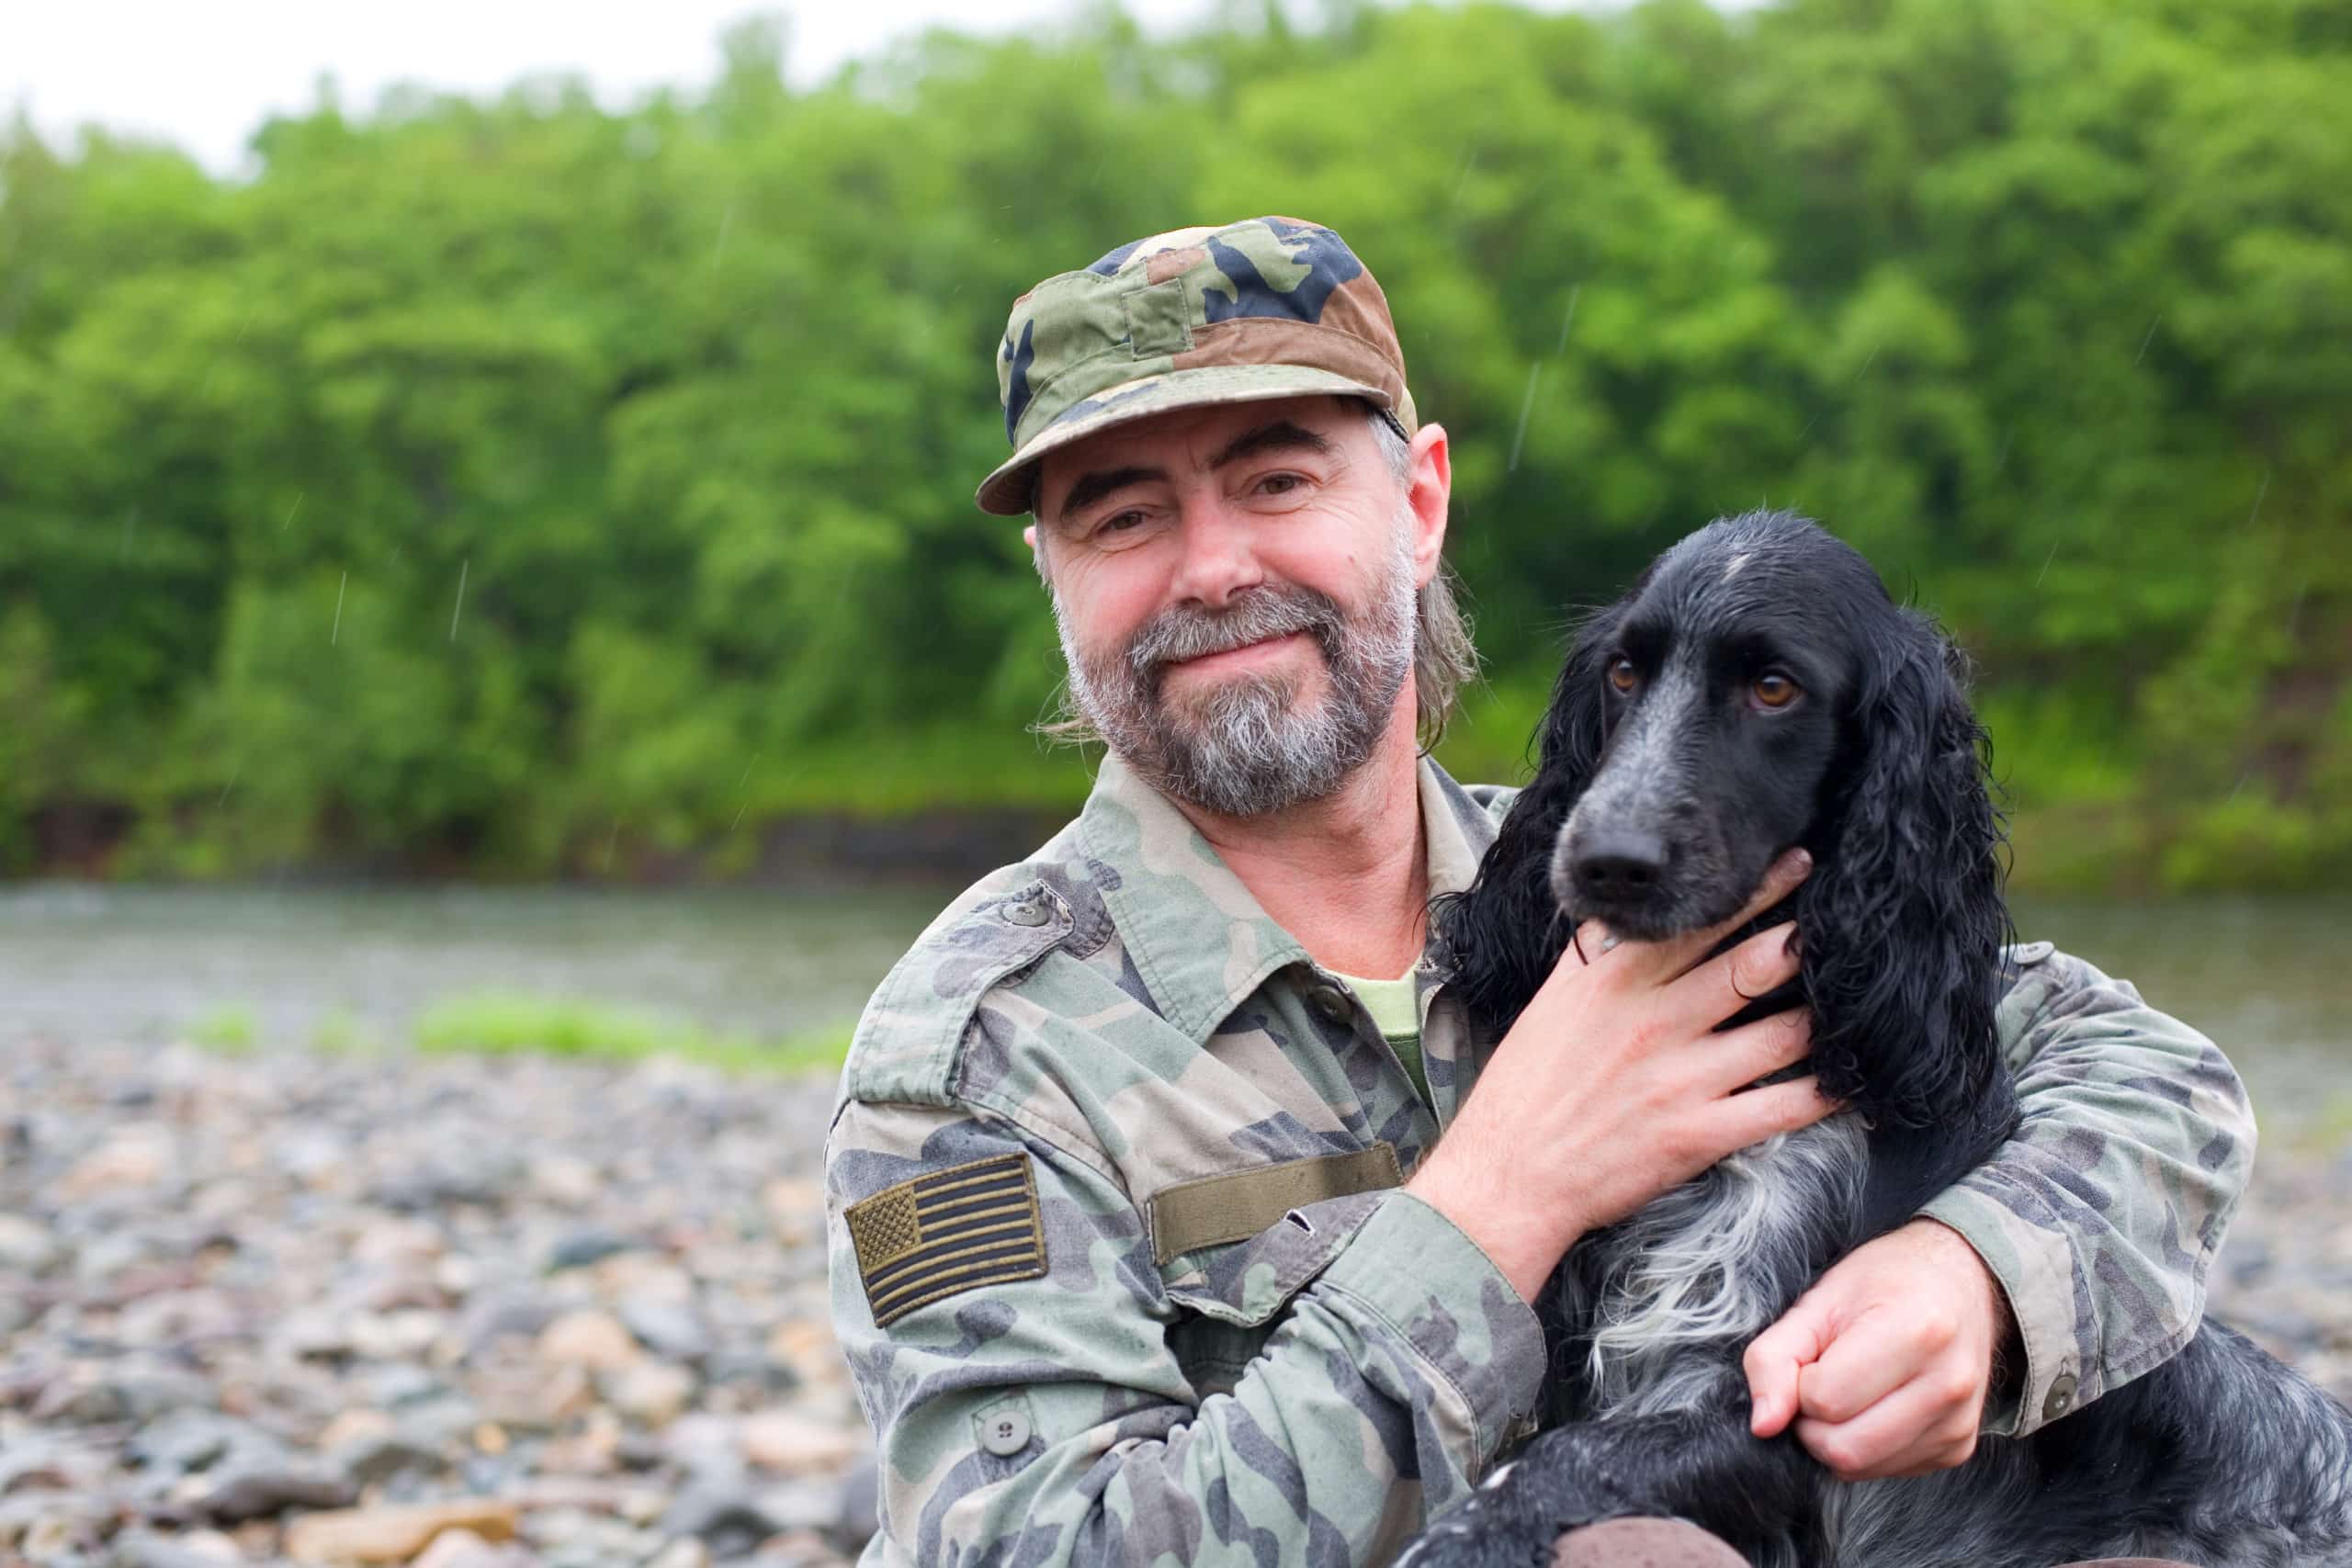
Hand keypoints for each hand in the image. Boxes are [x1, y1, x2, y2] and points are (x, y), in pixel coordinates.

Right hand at [1409, 849, 1830, 1300]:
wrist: (1508, 1175)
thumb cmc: (1526, 1088)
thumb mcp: (1552, 1003)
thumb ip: (1596, 956)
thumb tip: (1628, 913)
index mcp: (1616, 981)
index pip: (1699, 921)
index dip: (1758, 889)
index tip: (1796, 863)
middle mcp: (1655, 1021)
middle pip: (1753, 964)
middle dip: (1805, 938)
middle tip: (1846, 920)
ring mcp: (1681, 1079)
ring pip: (1782, 1033)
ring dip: (1825, 1016)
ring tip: (1857, 1001)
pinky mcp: (1698, 1134)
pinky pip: (1782, 1108)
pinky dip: (1825, 1093)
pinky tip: (1851, 1080)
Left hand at [1744, 1218, 2014, 1478]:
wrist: (1962, 1282)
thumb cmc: (1884, 1283)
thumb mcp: (1817, 1301)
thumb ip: (1774, 1358)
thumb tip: (1762, 1425)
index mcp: (1916, 1331)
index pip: (1825, 1399)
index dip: (1800, 1383)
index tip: (1812, 1359)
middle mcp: (1948, 1383)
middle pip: (1844, 1447)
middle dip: (1810, 1422)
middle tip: (1818, 1382)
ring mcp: (1958, 1422)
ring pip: (1862, 1467)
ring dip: (1833, 1438)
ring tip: (1845, 1392)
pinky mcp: (1960, 1447)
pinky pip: (1887, 1471)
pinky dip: (1863, 1448)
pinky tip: (1873, 1406)